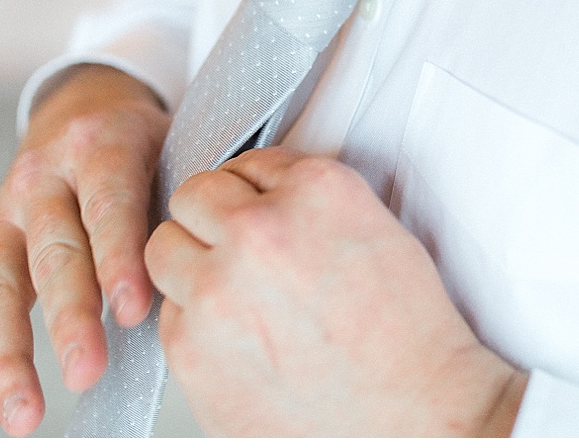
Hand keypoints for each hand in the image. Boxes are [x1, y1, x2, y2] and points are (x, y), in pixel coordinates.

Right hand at [0, 65, 170, 435]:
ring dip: (6, 357)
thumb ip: (180, 200)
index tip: (135, 311)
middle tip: (86, 374)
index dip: (119, 255)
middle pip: (52, 252)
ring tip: (24, 417)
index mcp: (100, 143)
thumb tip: (200, 275)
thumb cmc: (147, 144)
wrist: (85, 105)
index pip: (109, 202)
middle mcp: (43, 177)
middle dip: (69, 318)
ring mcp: (4, 215)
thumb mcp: (172, 143)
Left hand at [149, 146, 527, 435]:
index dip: (256, 195)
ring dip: (190, 265)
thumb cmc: (407, 335)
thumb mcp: (373, 228)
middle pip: (192, 196)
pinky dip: (194, 325)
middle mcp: (258, 231)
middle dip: (212, 220)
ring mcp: (218, 290)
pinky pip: (168, 318)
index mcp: (314, 190)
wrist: (416, 416)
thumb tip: (256, 194)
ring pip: (162, 249)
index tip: (266, 219)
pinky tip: (239, 342)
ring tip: (232, 296)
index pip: (248, 163)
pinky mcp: (192, 349)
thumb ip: (306, 199)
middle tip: (239, 254)